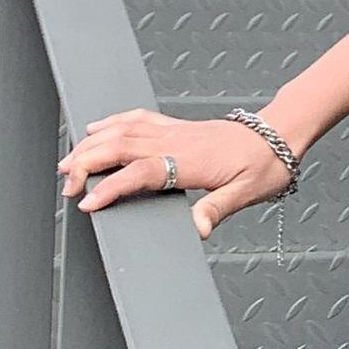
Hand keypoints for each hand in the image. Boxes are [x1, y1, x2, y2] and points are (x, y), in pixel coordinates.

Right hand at [57, 108, 295, 240]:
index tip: (88, 202)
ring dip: (92, 144)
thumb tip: (197, 229)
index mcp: (192, 160)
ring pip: (124, 130)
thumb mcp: (248, 192)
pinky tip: (97, 128)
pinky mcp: (178, 125)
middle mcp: (178, 141)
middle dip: (87, 163)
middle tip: (67, 186)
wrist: (281, 133)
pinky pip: (139, 118)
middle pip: (121, 146)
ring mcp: (176, 130)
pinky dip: (113, 122)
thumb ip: (218, 208)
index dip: (112, 187)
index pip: (142, 172)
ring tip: (68, 163)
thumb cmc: (268, 163)